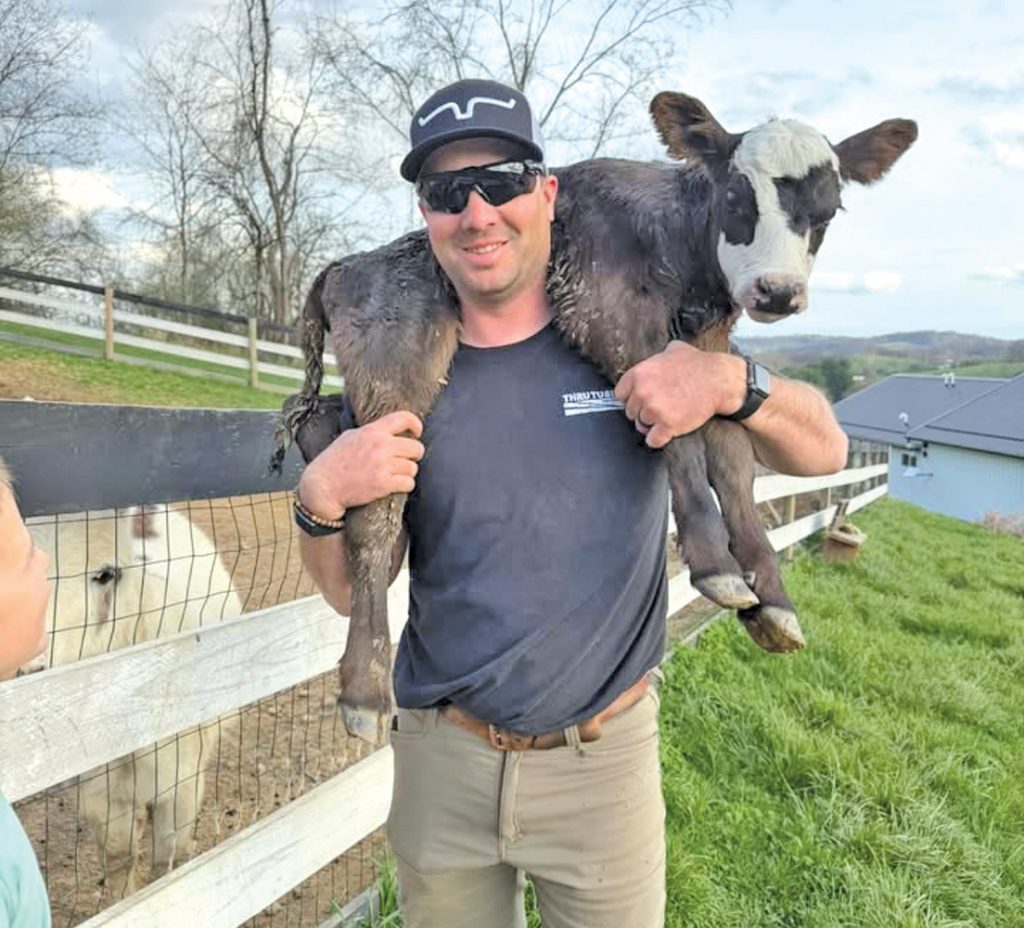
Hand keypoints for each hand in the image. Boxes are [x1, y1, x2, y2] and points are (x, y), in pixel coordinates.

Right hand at [297, 410, 424, 515]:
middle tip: (406, 460)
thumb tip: (390, 429)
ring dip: (407, 472)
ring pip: (413, 467)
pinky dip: (405, 485)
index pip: (404, 418)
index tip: (416, 433)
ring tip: (396, 474)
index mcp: (373, 431)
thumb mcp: (350, 436)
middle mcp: (380, 446)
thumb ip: (371, 432)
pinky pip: (409, 483)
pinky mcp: (383, 484)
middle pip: (416, 448)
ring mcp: (382, 465)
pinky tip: (395, 485)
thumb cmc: (334, 461)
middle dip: (414, 455)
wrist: (323, 485)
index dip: (416, 424)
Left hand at [614, 342, 745, 448]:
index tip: (641, 400)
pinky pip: (653, 440)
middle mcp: (642, 392)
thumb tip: (656, 357)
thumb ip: (658, 356)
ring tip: (666, 417)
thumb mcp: (674, 349)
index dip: (632, 398)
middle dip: (643, 412)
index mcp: (639, 374)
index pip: (620, 394)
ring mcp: (654, 410)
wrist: (719, 381)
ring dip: (652, 425)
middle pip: (630, 412)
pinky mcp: (667, 426)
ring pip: (641, 426)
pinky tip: (667, 432)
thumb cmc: (699, 364)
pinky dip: (659, 439)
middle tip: (659, 408)